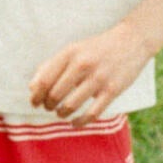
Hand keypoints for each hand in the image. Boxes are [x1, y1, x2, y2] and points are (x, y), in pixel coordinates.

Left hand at [29, 23, 152, 123]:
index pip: (44, 80)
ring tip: (61, 113)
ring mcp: (98, 78)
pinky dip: (80, 122)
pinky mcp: (112, 90)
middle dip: (48, 105)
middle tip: (49, 107)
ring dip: (61, 113)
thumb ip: (51, 66)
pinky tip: (75, 122)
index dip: (35, 95)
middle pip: (55, 94)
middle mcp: (82, 64)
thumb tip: (31, 88)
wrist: (131, 40)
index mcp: (69, 53)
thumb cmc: (97, 48)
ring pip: (71, 105)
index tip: (34, 102)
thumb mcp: (73, 50)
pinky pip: (92, 113)